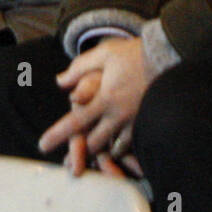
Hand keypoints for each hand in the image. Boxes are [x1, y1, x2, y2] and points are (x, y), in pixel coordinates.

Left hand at [39, 37, 152, 171]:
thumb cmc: (135, 54)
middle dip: (80, 150)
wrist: (169, 57)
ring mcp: (135, 122)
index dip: (57, 135)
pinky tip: (117, 149)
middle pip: (94, 142)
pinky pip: (132, 144)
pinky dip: (122, 149)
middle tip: (70, 157)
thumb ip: (79, 68)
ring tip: (93, 157)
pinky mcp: (148, 123)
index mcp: (104, 99)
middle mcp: (118, 115)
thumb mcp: (104, 54)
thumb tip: (60, 81)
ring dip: (101, 152)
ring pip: (113, 147)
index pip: (75, 122)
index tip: (42, 145)